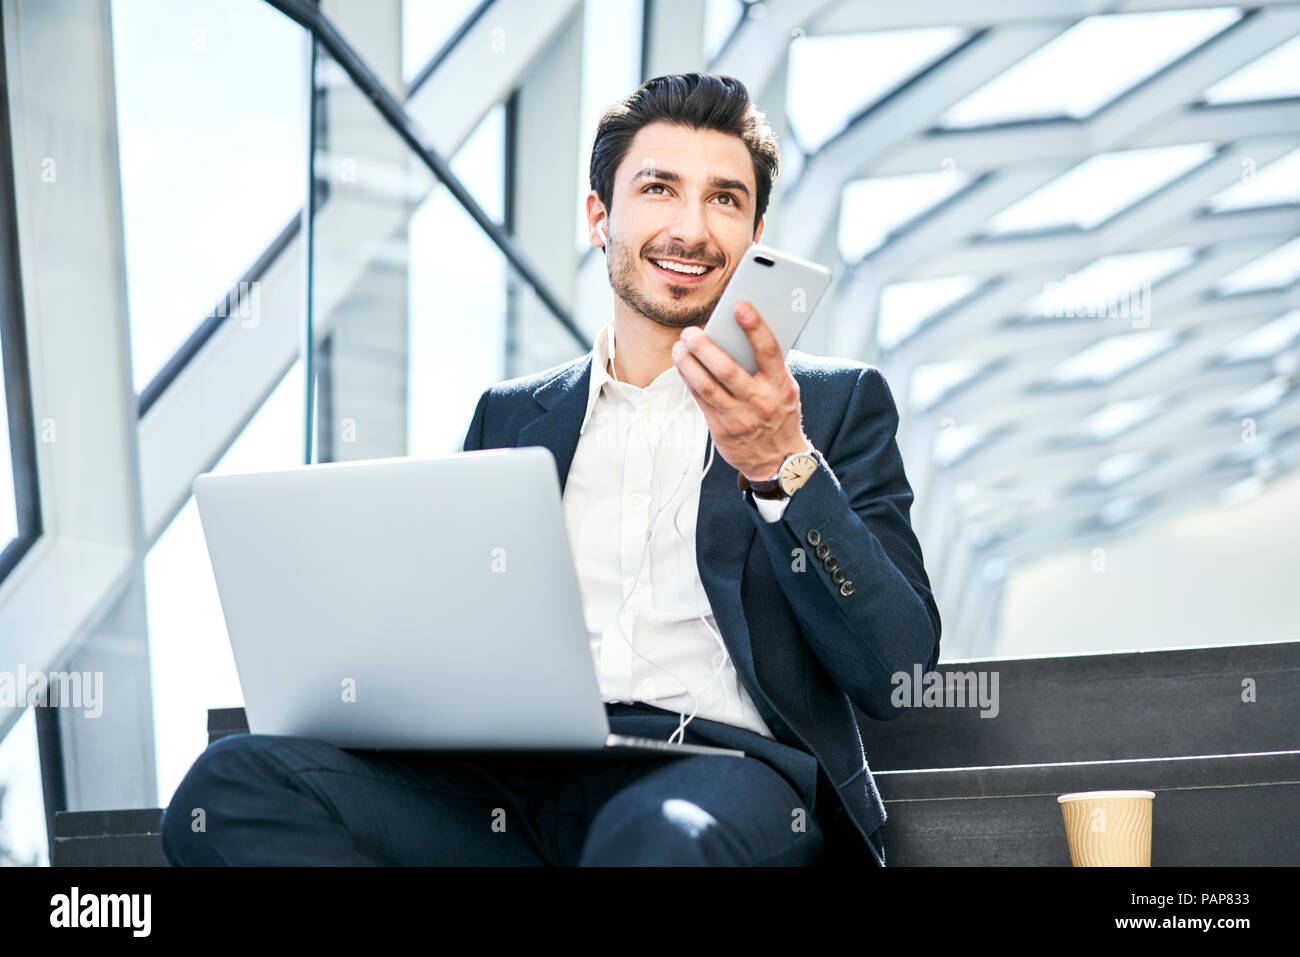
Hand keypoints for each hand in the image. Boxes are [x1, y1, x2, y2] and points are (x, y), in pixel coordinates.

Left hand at [671, 300, 809, 480]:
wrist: (778, 462)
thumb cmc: (780, 416)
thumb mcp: (787, 390)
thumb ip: (771, 365)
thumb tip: (748, 332)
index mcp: (780, 385)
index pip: (768, 351)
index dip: (754, 327)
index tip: (739, 307)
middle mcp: (759, 401)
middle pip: (727, 369)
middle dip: (705, 347)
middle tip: (690, 332)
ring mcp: (739, 417)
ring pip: (707, 385)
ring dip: (689, 364)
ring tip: (679, 347)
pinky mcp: (721, 430)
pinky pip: (700, 400)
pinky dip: (689, 381)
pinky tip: (682, 366)